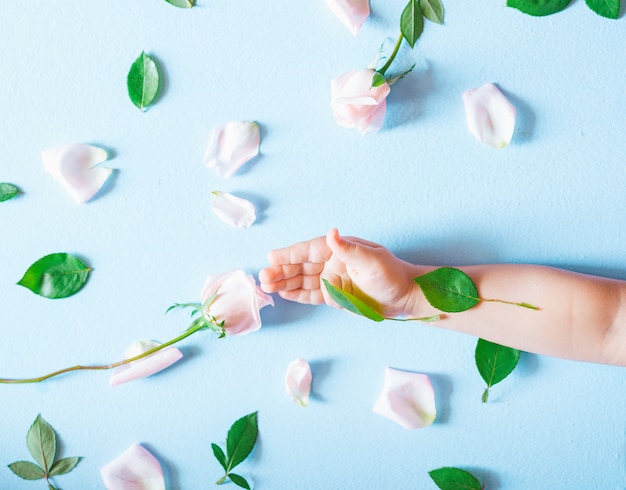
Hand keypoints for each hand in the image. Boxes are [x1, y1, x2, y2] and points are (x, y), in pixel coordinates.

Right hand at [259, 228, 424, 318]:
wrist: (405, 297)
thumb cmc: (392, 275)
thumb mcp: (373, 261)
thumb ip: (349, 250)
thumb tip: (331, 233)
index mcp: (339, 250)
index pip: (309, 250)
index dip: (290, 254)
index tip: (272, 256)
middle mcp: (332, 263)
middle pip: (301, 266)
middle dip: (281, 270)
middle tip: (263, 275)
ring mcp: (331, 280)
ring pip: (302, 280)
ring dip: (284, 282)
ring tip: (265, 285)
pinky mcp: (334, 296)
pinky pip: (310, 295)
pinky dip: (295, 294)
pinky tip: (281, 293)